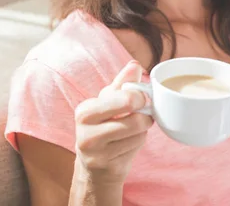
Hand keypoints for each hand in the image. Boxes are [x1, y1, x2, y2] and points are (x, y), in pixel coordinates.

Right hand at [73, 60, 153, 185]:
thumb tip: (135, 64)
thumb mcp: (108, 102)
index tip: (140, 98)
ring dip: (142, 130)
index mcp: (85, 110)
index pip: (124, 98)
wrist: (94, 164)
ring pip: (138, 133)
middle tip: (143, 113)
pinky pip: (136, 147)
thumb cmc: (102, 126)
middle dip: (144, 115)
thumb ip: (122, 83)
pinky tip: (128, 143)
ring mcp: (96, 151)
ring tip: (132, 129)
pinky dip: (138, 143)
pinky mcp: (107, 165)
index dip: (139, 97)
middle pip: (134, 118)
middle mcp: (86, 131)